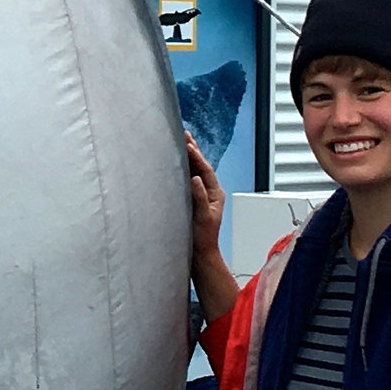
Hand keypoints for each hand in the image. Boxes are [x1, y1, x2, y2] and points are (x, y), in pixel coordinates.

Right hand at [185, 133, 224, 261]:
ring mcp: (201, 196)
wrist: (199, 255)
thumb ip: (199, 197)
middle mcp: (209, 192)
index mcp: (215, 194)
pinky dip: (182, 169)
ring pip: (195, 172)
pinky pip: (187, 180)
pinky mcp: (192, 201)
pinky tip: (176, 163)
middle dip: (193, 151)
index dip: (196, 156)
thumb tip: (196, 179)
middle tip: (185, 134)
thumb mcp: (202, 218)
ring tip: (182, 142)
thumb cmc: (202, 239)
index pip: (206, 170)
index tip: (188, 144)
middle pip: (201, 167)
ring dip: (188, 157)